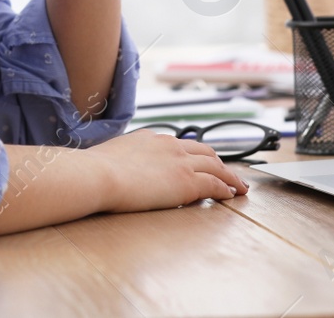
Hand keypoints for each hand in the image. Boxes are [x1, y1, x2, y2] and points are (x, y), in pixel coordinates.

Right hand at [86, 128, 248, 212]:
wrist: (98, 175)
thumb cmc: (95, 171)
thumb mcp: (109, 157)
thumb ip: (121, 159)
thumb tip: (114, 167)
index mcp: (149, 137)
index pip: (179, 144)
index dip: (193, 155)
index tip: (199, 162)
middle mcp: (169, 145)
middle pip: (203, 151)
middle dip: (218, 162)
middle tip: (228, 173)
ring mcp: (180, 162)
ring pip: (215, 166)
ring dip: (229, 176)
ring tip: (239, 186)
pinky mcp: (187, 182)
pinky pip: (215, 184)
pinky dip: (226, 188)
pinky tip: (231, 194)